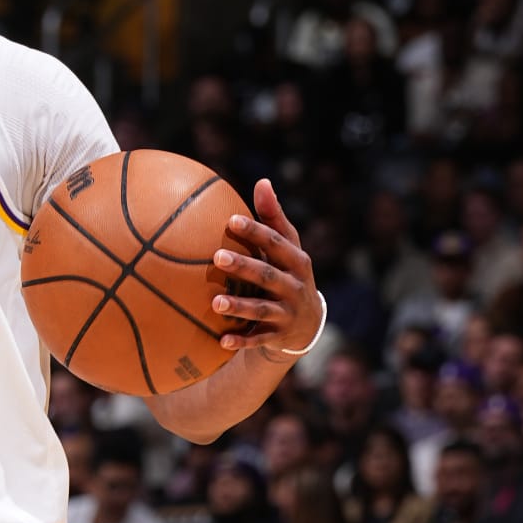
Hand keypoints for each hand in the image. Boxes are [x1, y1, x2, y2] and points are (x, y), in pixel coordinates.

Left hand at [211, 179, 321, 358]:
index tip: (231, 220)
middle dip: (244, 266)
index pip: (276, 243)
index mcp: (296, 261)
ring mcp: (287, 313)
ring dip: (239, 307)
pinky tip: (221, 341)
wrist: (307, 324)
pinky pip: (258, 340)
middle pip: (268, 275)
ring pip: (262, 310)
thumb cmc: (289, 273)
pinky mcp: (278, 336)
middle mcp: (294, 286)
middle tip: (218, 257)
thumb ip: (274, 218)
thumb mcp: (287, 248)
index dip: (256, 231)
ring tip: (215, 303)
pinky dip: (241, 341)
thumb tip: (262, 181)